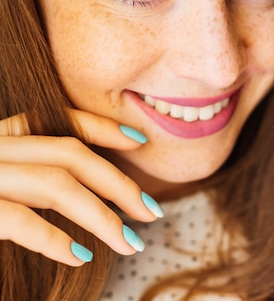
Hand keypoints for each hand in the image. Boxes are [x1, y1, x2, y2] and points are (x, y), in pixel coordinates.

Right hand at [0, 110, 160, 265]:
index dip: (102, 127)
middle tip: (152, 212)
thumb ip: (29, 175)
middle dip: (119, 184)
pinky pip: (20, 220)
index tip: (140, 140)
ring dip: (102, 218)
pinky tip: (81, 257)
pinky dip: (55, 239)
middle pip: (69, 155)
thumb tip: (89, 195)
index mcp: (0, 137)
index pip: (57, 120)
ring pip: (56, 185)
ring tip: (130, 244)